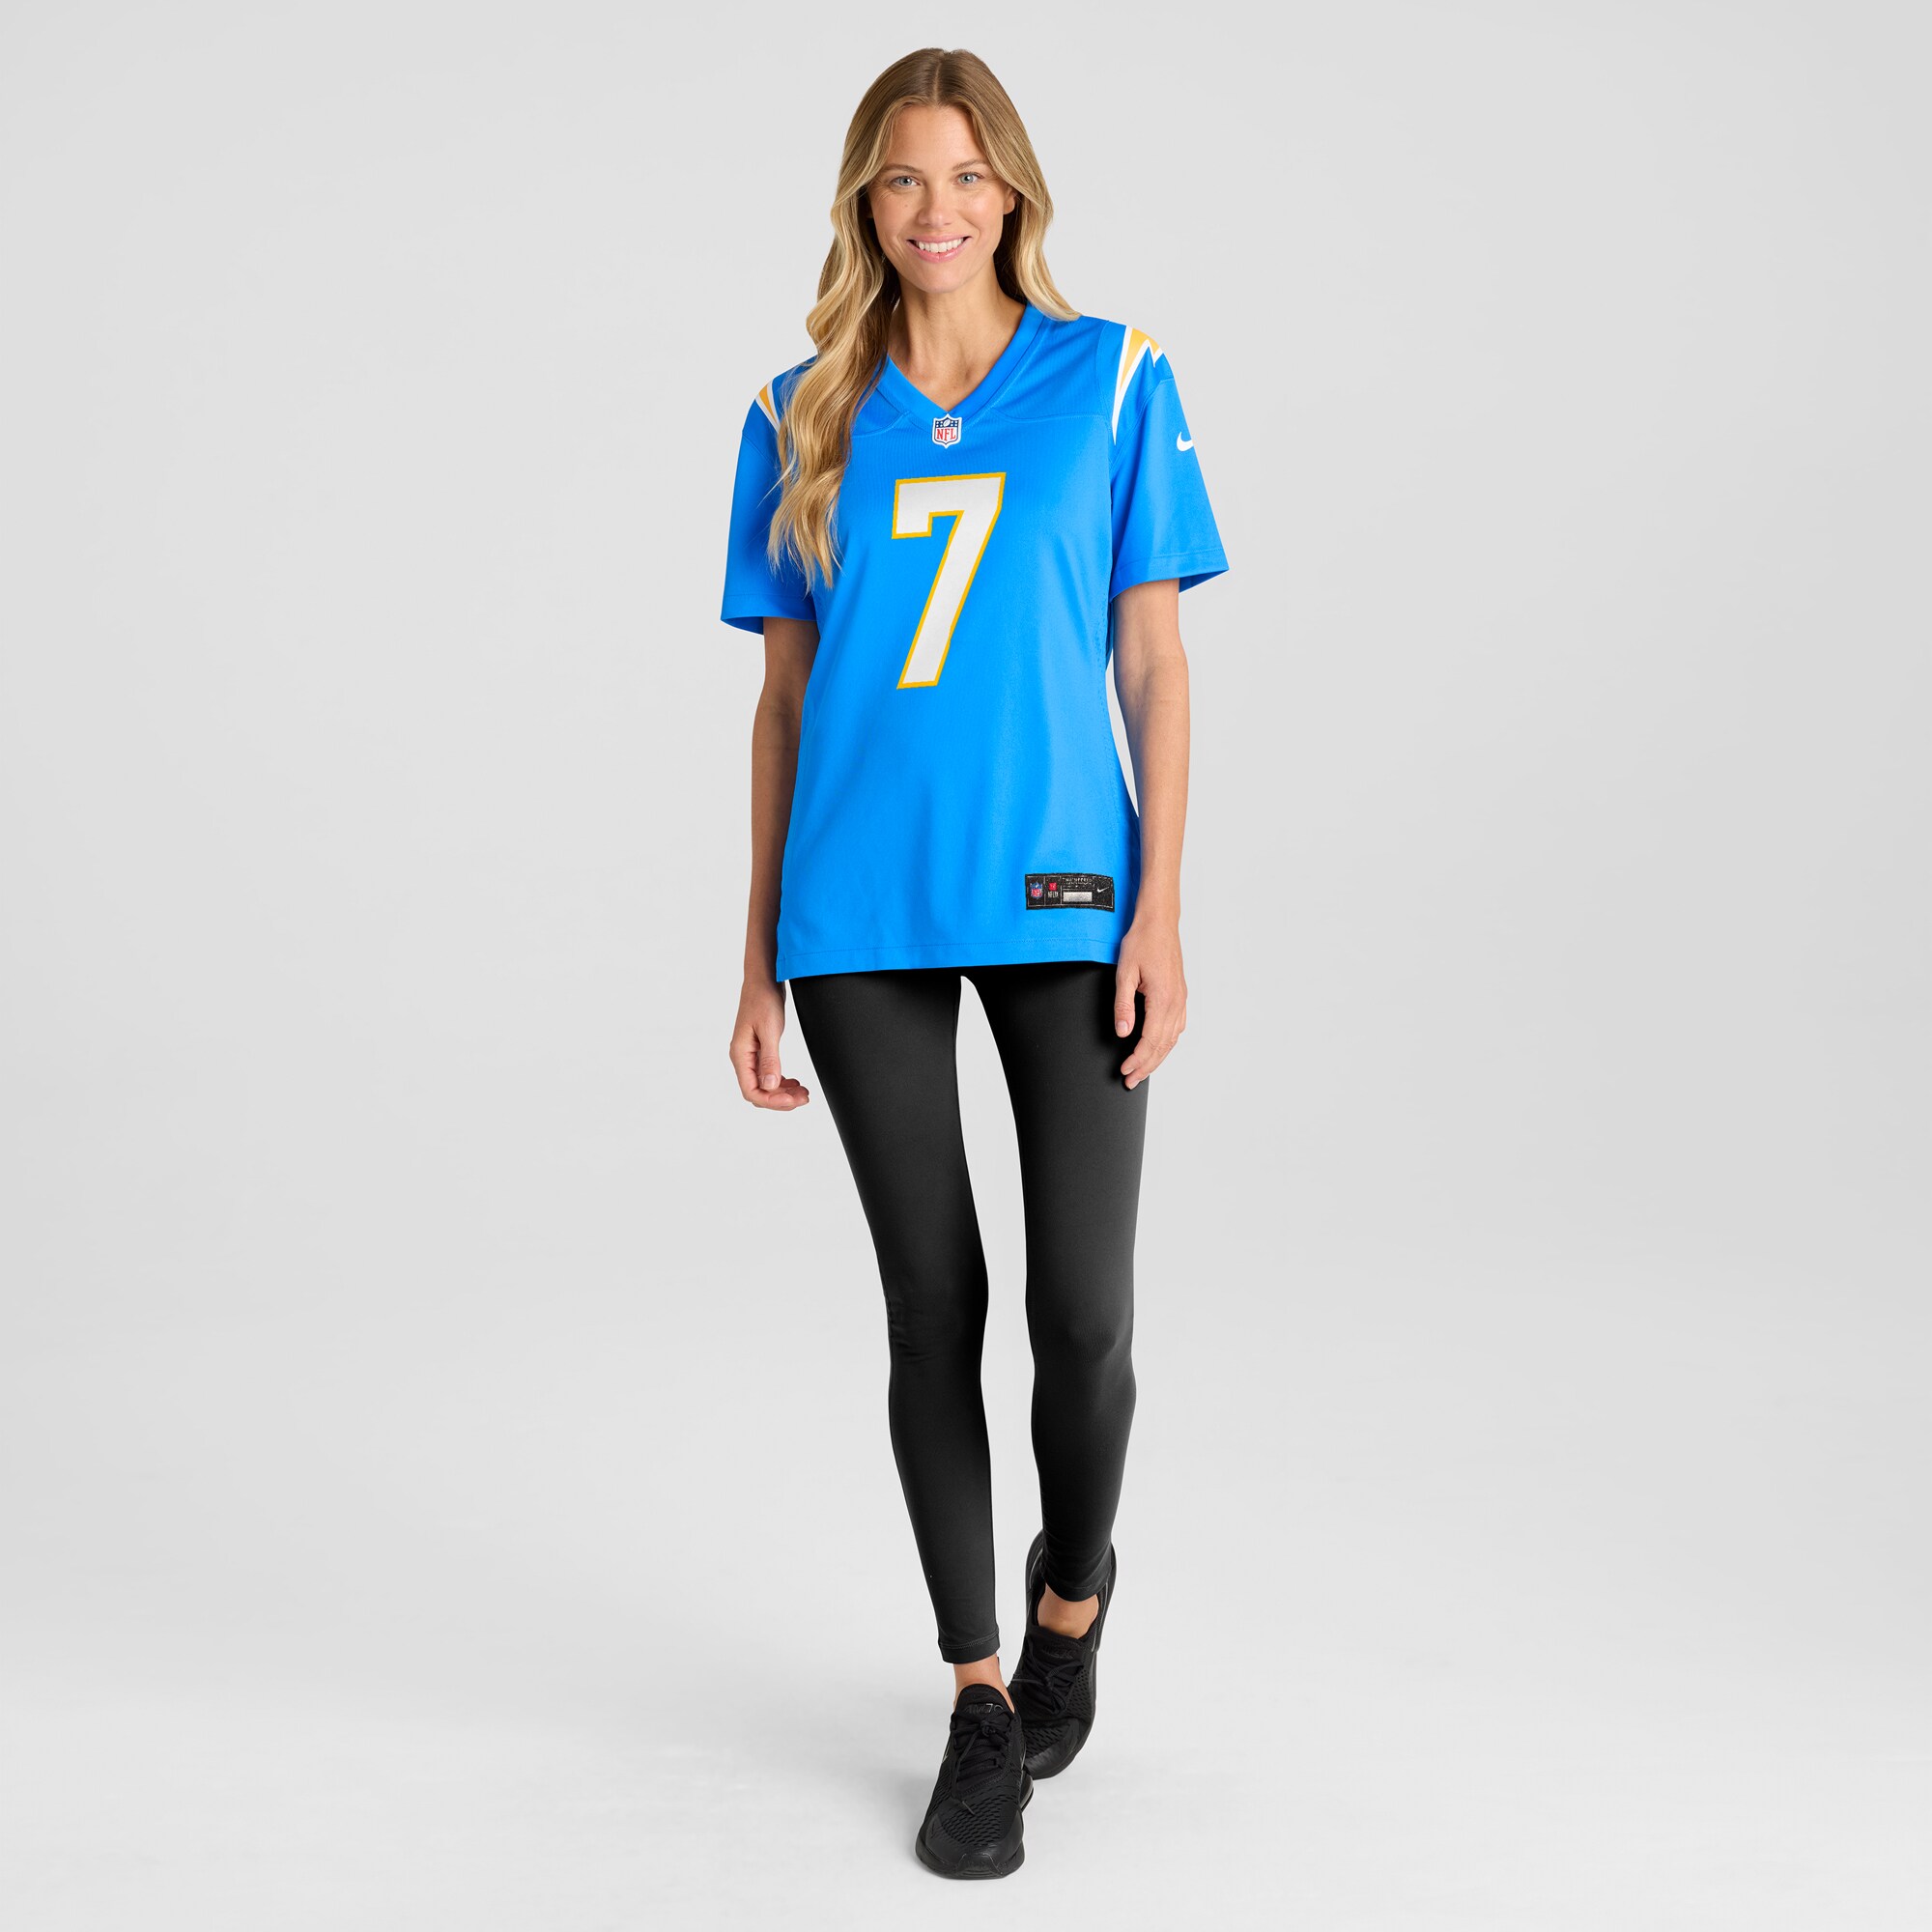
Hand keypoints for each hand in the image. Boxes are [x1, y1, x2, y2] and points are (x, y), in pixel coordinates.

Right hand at [730, 979, 810, 1109]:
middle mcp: (743, 1058)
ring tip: (803, 1093)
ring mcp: (751, 1055)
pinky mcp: (760, 1050)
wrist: (763, 980)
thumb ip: (770, 1059)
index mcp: (740, 1055)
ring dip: (783, 1092)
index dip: (772, 1101)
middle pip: (759, 1091)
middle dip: (781, 1099)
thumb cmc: (763, 1000)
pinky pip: (768, 1074)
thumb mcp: (770, 1030)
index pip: (751, 1091)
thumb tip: (769, 1086)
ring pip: (765, 1085)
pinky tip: (795, 1082)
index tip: (793, 1101)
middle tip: (805, 1098)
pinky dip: (782, 1081)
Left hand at [1115, 918, 1185, 1088]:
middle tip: (1131, 1081)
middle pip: (1163, 1045)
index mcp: (1163, 999)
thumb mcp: (1124, 973)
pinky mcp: (1180, 995)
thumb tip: (1123, 1032)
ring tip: (1143, 1070)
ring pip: (1172, 1039)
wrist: (1160, 923)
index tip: (1124, 1070)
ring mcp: (1181, 999)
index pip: (1150, 1040)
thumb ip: (1123, 1006)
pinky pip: (1177, 1027)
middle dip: (1146, 1066)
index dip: (1137, 1060)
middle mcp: (1176, 1002)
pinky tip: (1159, 1048)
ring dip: (1157, 1057)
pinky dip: (1167, 1043)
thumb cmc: (1143, 942)